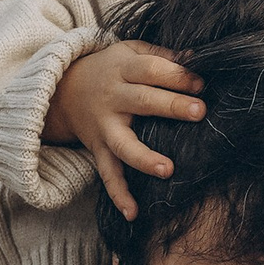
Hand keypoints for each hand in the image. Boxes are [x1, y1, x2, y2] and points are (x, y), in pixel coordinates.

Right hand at [43, 43, 205, 221]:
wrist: (63, 90)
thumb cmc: (111, 69)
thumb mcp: (130, 51)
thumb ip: (161, 55)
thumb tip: (198, 58)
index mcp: (123, 70)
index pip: (151, 70)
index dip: (176, 75)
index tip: (200, 83)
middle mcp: (113, 99)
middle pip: (143, 101)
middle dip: (171, 106)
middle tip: (199, 112)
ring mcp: (104, 127)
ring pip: (123, 144)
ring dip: (144, 158)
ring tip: (168, 170)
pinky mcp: (99, 150)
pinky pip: (108, 174)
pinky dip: (118, 195)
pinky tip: (133, 213)